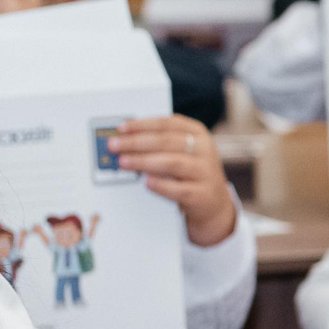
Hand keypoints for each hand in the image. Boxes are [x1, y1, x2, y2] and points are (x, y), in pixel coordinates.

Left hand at [109, 116, 236, 246]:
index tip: (121, 128)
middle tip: (114, 145)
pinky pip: (179, 189)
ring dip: (144, 161)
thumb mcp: (183, 153)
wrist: (214, 204)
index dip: (142, 124)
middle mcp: (204, 150)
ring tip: (124, 162)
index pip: (167, 124)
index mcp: (198, 133)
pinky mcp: (203, 194)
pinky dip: (161, 185)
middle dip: (136, 142)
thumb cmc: (190, 173)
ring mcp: (206, 172)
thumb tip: (125, 139)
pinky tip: (146, 183)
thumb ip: (160, 143)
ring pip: (172, 163)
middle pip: (166, 141)